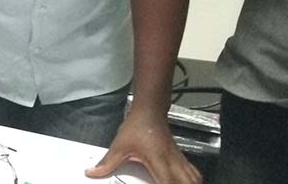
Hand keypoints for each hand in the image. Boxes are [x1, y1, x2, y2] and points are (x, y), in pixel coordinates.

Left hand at [85, 110, 200, 183]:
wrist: (149, 110)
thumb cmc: (138, 125)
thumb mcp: (120, 145)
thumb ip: (108, 162)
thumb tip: (94, 172)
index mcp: (158, 160)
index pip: (168, 182)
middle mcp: (172, 161)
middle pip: (188, 182)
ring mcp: (178, 159)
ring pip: (193, 178)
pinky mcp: (180, 157)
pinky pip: (193, 173)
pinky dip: (192, 180)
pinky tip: (185, 183)